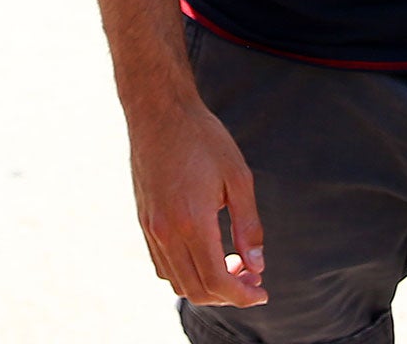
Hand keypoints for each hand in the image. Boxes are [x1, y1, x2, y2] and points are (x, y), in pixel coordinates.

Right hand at [126, 92, 266, 307]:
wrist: (158, 110)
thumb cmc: (202, 137)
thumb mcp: (238, 176)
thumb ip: (248, 225)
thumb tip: (257, 265)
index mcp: (192, 220)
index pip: (217, 281)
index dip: (243, 295)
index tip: (262, 291)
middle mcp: (166, 231)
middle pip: (196, 290)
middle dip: (228, 295)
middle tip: (252, 276)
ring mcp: (151, 227)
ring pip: (176, 282)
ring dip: (206, 286)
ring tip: (231, 265)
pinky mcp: (144, 221)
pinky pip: (162, 264)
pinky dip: (185, 273)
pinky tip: (205, 254)